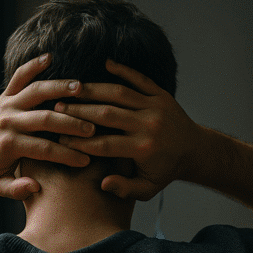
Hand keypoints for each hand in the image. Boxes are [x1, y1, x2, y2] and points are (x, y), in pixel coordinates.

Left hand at [0, 54, 94, 199]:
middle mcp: (8, 120)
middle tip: (93, 127)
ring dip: (60, 88)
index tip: (86, 160)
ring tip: (82, 88)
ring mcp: (7, 104)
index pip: (43, 149)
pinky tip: (50, 57)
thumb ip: (15, 190)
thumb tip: (34, 187)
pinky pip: (20, 76)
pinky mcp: (6, 93)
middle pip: (44, 119)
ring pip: (36, 92)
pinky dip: (33, 65)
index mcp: (9, 144)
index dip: (66, 155)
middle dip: (70, 123)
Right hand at [54, 60, 202, 199]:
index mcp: (143, 149)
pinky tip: (105, 63)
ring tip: (71, 88)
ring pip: (119, 93)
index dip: (79, 142)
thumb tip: (103, 183)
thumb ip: (125, 189)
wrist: (195, 151)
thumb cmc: (165, 171)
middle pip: (107, 114)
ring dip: (93, 89)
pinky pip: (140, 79)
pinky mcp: (162, 94)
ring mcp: (156, 106)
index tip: (60, 140)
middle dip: (80, 111)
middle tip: (57, 107)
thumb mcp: (148, 189)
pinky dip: (123, 70)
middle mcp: (149, 125)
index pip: (104, 144)